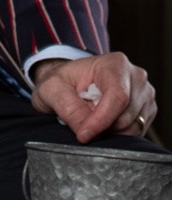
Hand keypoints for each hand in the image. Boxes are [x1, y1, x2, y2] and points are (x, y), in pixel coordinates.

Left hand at [31, 52, 155, 141]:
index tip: (83, 135)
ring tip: (92, 117)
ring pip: (133, 128)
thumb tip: (84, 131)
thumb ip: (67, 107)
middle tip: (82, 121)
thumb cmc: (62, 82)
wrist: (70, 83)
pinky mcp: (147, 112)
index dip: (101, 120)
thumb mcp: (53, 89)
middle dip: (103, 127)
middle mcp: (136, 77)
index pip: (118, 97)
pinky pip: (137, 134)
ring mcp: (145, 95)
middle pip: (126, 116)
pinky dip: (119, 134)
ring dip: (110, 132)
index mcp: (115, 64)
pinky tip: (105, 122)